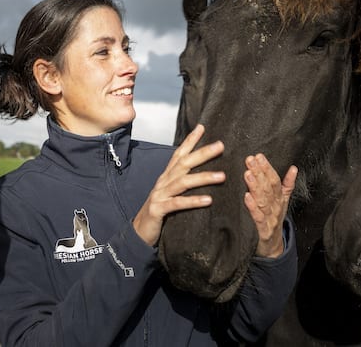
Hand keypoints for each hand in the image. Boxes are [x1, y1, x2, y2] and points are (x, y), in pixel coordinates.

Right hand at [133, 124, 224, 246]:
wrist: (138, 232)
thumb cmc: (158, 212)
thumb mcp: (170, 194)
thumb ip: (182, 182)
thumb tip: (201, 173)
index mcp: (167, 177)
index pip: (179, 154)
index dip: (190, 140)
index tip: (202, 127)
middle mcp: (163, 182)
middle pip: (184, 163)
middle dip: (202, 153)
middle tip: (220, 145)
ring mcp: (160, 195)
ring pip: (183, 182)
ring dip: (203, 177)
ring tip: (222, 176)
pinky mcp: (159, 209)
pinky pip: (178, 204)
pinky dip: (193, 201)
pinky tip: (208, 200)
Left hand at [243, 153, 296, 257]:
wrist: (273, 248)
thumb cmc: (274, 220)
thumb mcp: (283, 202)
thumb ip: (287, 185)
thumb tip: (294, 168)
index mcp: (279, 199)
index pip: (275, 180)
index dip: (267, 168)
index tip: (258, 156)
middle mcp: (276, 207)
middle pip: (268, 188)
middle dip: (259, 172)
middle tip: (250, 160)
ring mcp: (270, 219)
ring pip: (263, 200)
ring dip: (256, 186)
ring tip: (248, 174)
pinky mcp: (263, 231)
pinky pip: (258, 217)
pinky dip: (253, 207)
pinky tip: (246, 197)